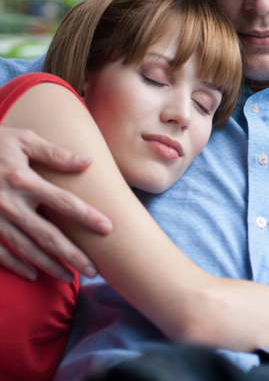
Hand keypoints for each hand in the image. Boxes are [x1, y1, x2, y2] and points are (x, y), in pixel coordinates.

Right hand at [0, 127, 111, 281]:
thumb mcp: (22, 140)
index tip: (108, 228)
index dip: (88, 216)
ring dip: (49, 265)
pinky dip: (16, 265)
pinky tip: (33, 274)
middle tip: (95, 270)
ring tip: (70, 278)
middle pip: (48, 235)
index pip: (64, 202)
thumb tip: (87, 162)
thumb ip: (54, 153)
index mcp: (24, 181)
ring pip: (25, 249)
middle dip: (72, 254)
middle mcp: (10, 204)